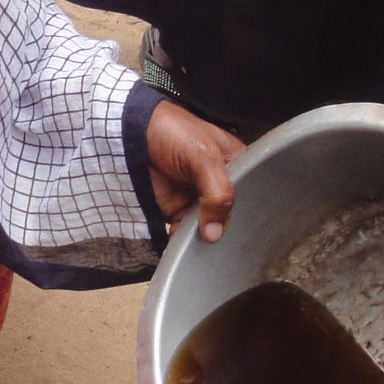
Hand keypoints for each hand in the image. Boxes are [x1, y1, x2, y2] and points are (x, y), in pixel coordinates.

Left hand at [146, 99, 243, 241]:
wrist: (132, 133)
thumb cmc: (173, 131)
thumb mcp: (204, 155)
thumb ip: (218, 192)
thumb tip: (215, 233)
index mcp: (236, 165)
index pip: (251, 195)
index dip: (247, 213)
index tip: (242, 231)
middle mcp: (219, 185)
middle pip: (230, 217)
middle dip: (225, 232)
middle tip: (221, 243)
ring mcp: (197, 200)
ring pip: (208, 229)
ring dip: (203, 242)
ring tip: (203, 252)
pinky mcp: (176, 211)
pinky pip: (184, 233)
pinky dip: (183, 243)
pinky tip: (184, 249)